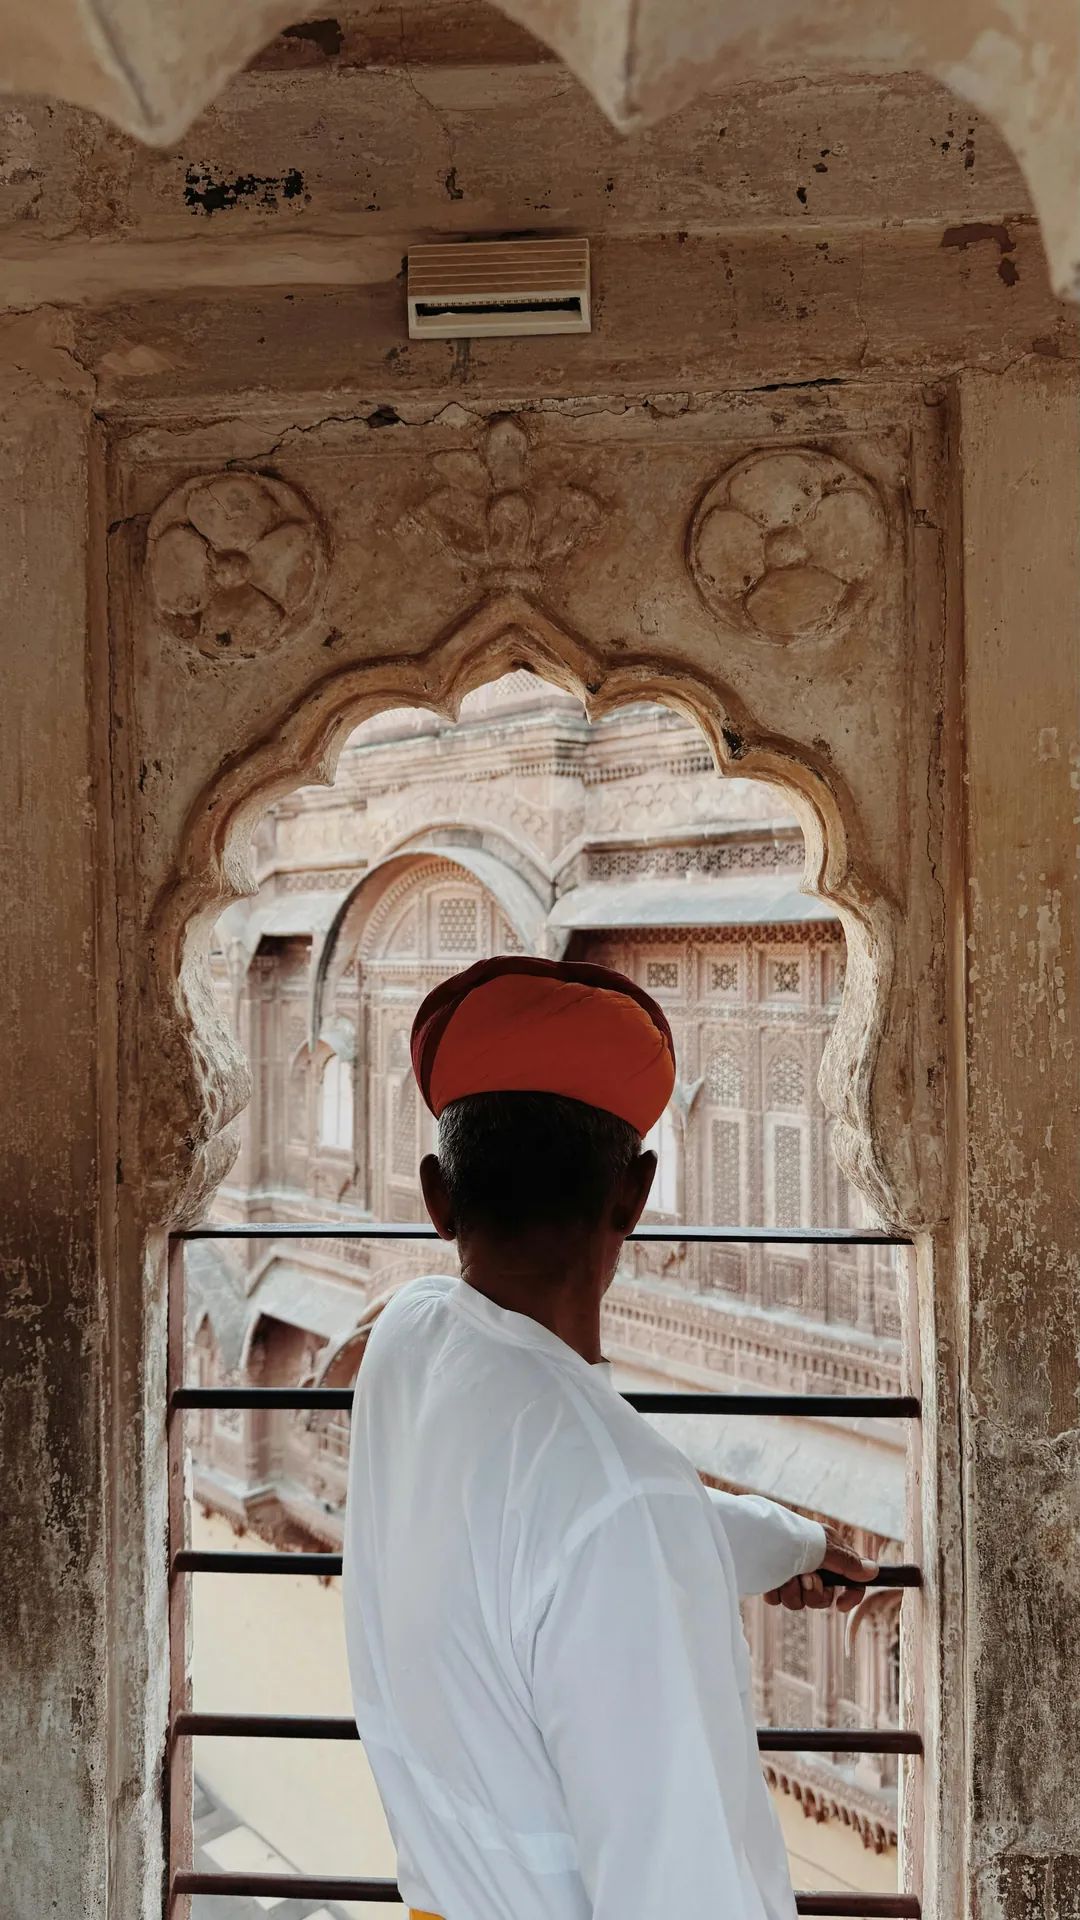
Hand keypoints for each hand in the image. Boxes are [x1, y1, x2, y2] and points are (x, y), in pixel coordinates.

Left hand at [763, 1529, 877, 1614]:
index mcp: (827, 1552)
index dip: (850, 1595)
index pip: (849, 1580)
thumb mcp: (825, 1550)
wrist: (754, 1538)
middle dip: (814, 1593)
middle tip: (806, 1579)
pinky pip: (778, 1599)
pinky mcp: (770, 1579)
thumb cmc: (792, 1540)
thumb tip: (873, 1571)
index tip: (841, 1606)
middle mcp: (810, 1562)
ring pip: (800, 1601)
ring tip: (785, 1578)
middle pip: (823, 1597)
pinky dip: (776, 1593)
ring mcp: (789, 1572)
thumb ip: (848, 1563)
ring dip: (794, 1593)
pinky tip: (771, 1581)